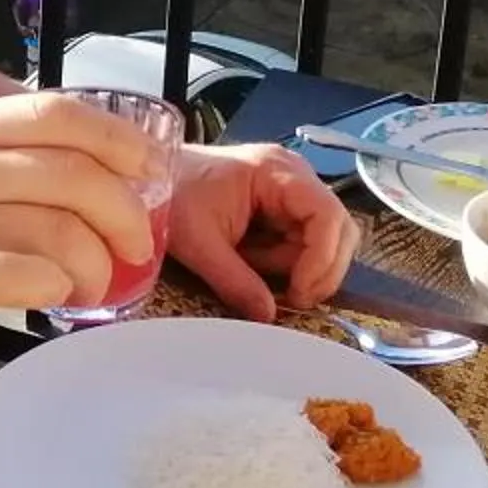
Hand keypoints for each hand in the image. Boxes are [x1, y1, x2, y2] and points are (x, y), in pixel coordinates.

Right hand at [0, 91, 157, 360]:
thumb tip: (92, 171)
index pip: (59, 114)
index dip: (119, 140)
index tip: (150, 172)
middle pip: (75, 172)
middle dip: (124, 212)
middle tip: (135, 246)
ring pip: (60, 228)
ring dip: (94, 263)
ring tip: (93, 286)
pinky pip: (25, 275)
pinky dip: (55, 287)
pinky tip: (54, 297)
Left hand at [162, 140, 360, 321]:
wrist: (149, 178)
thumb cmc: (170, 196)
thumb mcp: (198, 244)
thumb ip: (234, 282)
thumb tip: (268, 316)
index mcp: (276, 171)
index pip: (327, 214)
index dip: (322, 258)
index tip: (297, 292)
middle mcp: (294, 175)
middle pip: (338, 229)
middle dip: (318, 269)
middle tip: (288, 298)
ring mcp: (292, 190)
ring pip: (325, 241)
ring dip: (297, 267)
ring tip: (252, 266)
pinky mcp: (284, 207)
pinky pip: (305, 242)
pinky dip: (286, 262)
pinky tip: (253, 259)